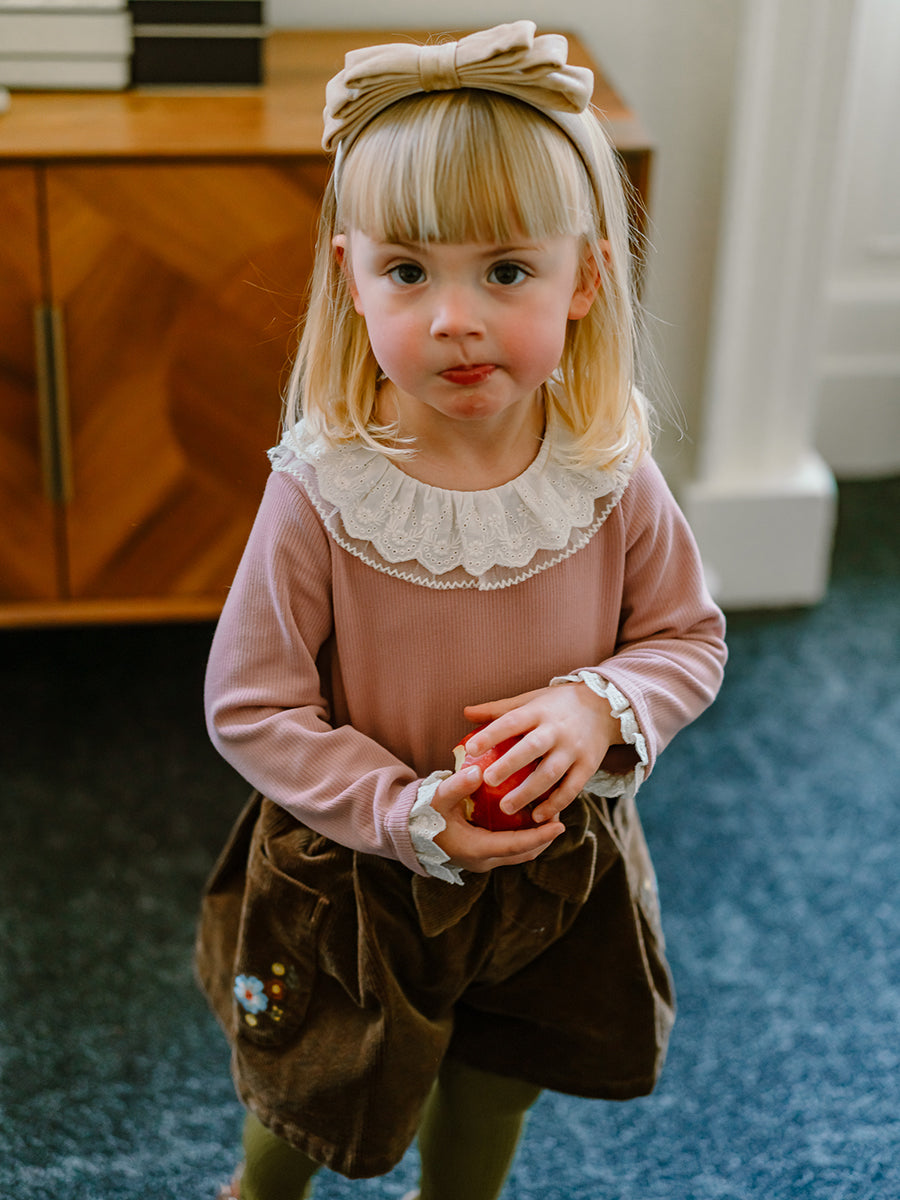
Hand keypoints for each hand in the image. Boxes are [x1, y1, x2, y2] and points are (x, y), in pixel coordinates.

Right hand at [431, 763, 564, 873]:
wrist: (407, 833)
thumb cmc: (422, 815)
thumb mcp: (438, 799)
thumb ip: (457, 786)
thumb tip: (478, 772)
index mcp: (476, 850)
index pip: (516, 846)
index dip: (540, 836)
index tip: (560, 824)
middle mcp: (483, 861)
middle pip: (524, 853)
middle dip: (545, 836)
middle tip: (557, 811)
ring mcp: (482, 861)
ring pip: (519, 853)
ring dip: (536, 837)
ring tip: (547, 812)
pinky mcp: (481, 856)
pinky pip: (510, 849)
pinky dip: (523, 836)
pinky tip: (527, 815)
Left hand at [461, 682, 621, 823]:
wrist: (605, 706)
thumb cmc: (557, 704)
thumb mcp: (530, 700)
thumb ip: (499, 709)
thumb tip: (466, 713)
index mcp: (539, 711)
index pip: (512, 721)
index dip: (491, 734)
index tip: (471, 749)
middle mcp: (557, 729)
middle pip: (532, 748)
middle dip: (510, 765)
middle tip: (488, 781)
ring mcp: (574, 749)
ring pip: (551, 772)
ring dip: (529, 792)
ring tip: (507, 808)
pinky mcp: (588, 765)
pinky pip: (571, 788)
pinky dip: (555, 803)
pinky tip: (538, 816)